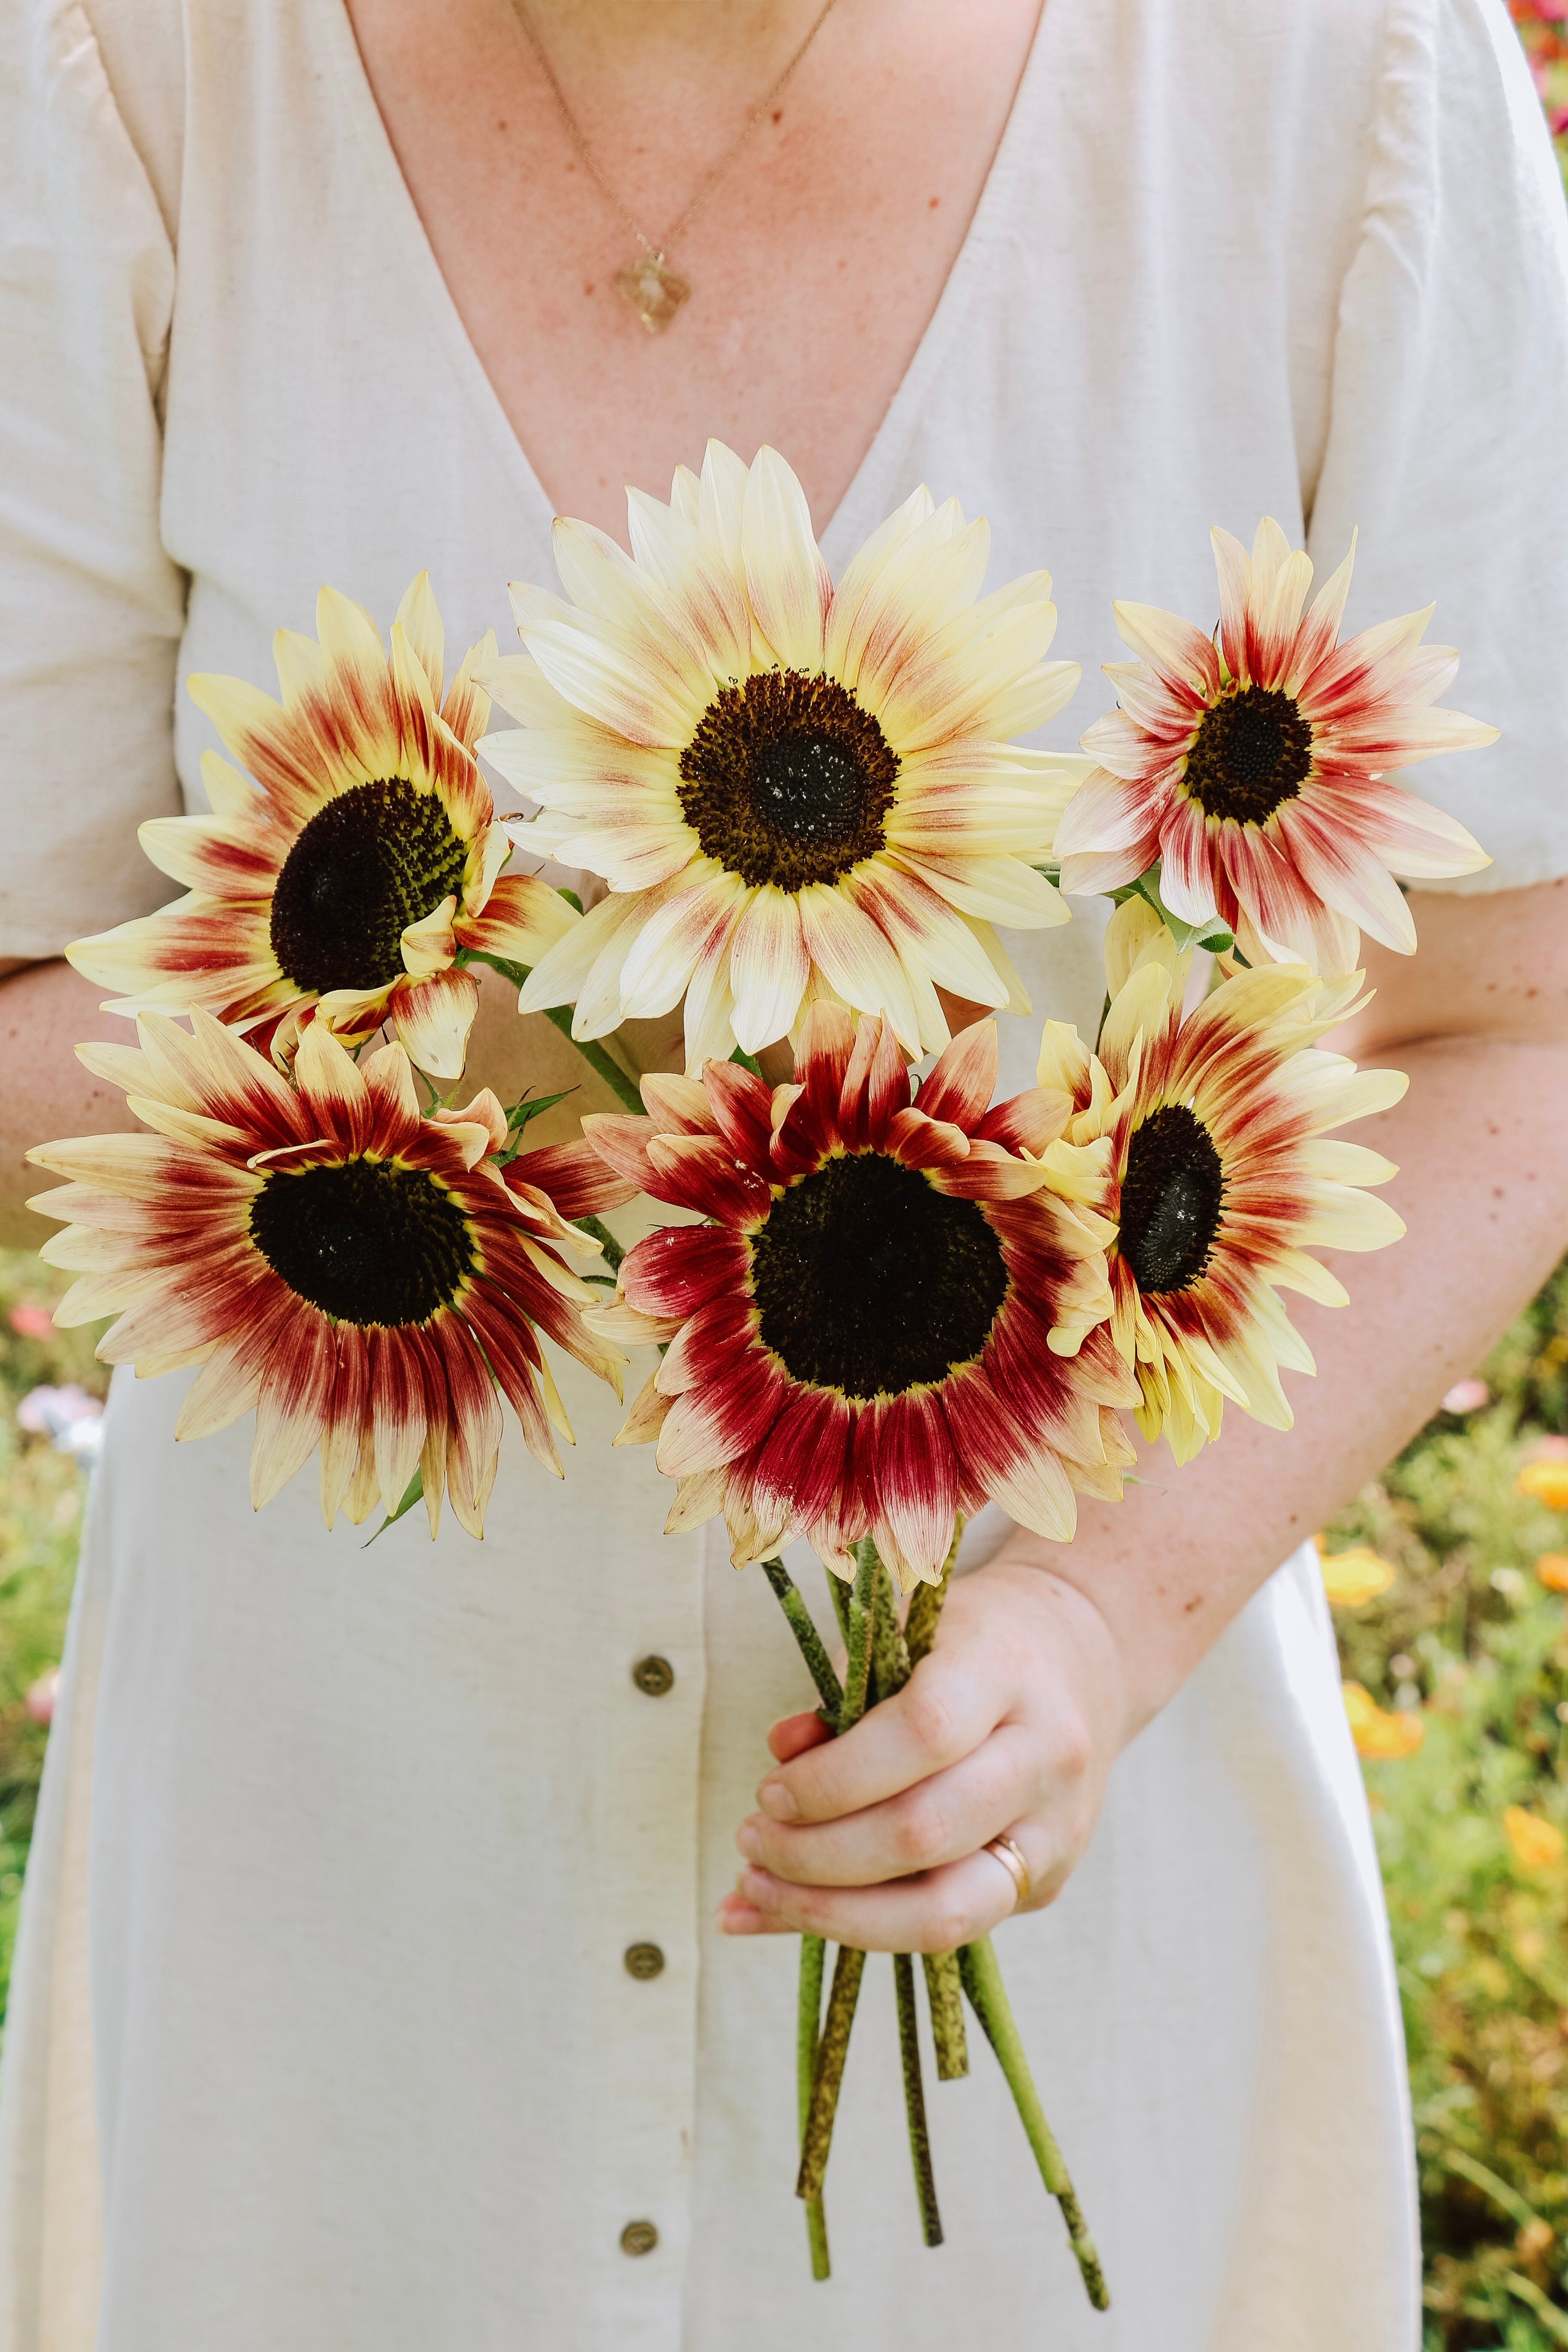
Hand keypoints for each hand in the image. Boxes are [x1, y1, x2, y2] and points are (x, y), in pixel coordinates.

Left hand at [715, 1541, 1132, 1953]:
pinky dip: (862, 1931)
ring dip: (835, 1916)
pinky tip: (792, 1915)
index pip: (922, 1736)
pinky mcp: (1047, 1882)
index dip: (833, 1778)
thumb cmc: (973, 1643)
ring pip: (945, 1912)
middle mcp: (1046, 1758)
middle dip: (817, 1856)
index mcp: (1005, 1674)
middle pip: (924, 1834)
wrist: (1081, 1661)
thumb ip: (843, 1694)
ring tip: (757, 1890)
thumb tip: (780, 1753)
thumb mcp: (905, 1635)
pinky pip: (951, 1928)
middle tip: (750, 1841)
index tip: (769, 1790)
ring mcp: (1055, 1831)